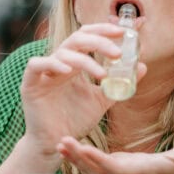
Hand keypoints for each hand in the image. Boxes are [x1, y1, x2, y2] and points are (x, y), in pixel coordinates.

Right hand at [20, 24, 145, 155]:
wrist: (57, 143)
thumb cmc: (76, 120)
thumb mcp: (102, 100)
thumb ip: (119, 84)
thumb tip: (143, 67)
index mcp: (74, 63)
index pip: (87, 36)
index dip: (103, 30)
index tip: (122, 32)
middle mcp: (59, 63)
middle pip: (77, 39)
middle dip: (99, 41)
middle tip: (117, 53)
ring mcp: (44, 72)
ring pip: (63, 53)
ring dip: (85, 60)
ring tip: (102, 74)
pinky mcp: (30, 83)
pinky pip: (36, 65)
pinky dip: (52, 64)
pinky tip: (69, 71)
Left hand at [56, 137, 173, 173]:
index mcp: (141, 169)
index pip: (115, 167)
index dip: (98, 160)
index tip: (83, 149)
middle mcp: (126, 172)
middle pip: (97, 169)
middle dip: (79, 158)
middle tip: (62, 143)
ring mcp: (120, 170)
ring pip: (93, 167)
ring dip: (75, 157)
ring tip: (59, 144)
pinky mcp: (118, 165)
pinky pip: (95, 162)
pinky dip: (80, 155)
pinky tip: (67, 145)